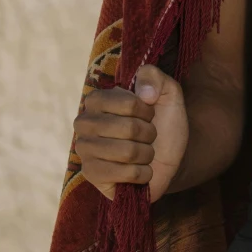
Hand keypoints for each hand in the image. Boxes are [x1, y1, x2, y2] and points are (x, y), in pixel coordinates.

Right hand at [71, 65, 190, 203]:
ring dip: (146, 154)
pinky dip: (142, 173)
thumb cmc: (162, 124)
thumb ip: (155, 77)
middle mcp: (84, 122)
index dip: (147, 111)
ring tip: (143, 152)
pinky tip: (138, 170)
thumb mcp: (167, 93)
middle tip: (147, 136)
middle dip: (148, 135)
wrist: (166, 159)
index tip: (148, 114)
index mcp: (97, 99)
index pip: (129, 103)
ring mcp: (84, 149)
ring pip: (128, 152)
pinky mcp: (90, 174)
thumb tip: (144, 92)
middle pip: (129, 128)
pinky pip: (125, 173)